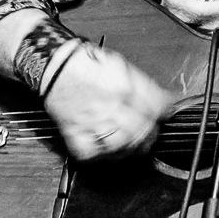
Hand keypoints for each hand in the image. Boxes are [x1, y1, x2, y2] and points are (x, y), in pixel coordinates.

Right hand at [44, 43, 177, 159]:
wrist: (54, 62)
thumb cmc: (85, 63)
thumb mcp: (121, 65)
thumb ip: (144, 86)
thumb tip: (164, 100)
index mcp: (124, 87)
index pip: (156, 107)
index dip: (164, 112)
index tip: (164, 115)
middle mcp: (110, 105)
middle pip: (141, 130)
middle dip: (149, 134)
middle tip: (149, 133)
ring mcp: (92, 120)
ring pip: (120, 144)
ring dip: (129, 148)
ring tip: (131, 144)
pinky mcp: (74, 130)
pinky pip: (89, 152)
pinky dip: (99, 155)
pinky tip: (105, 150)